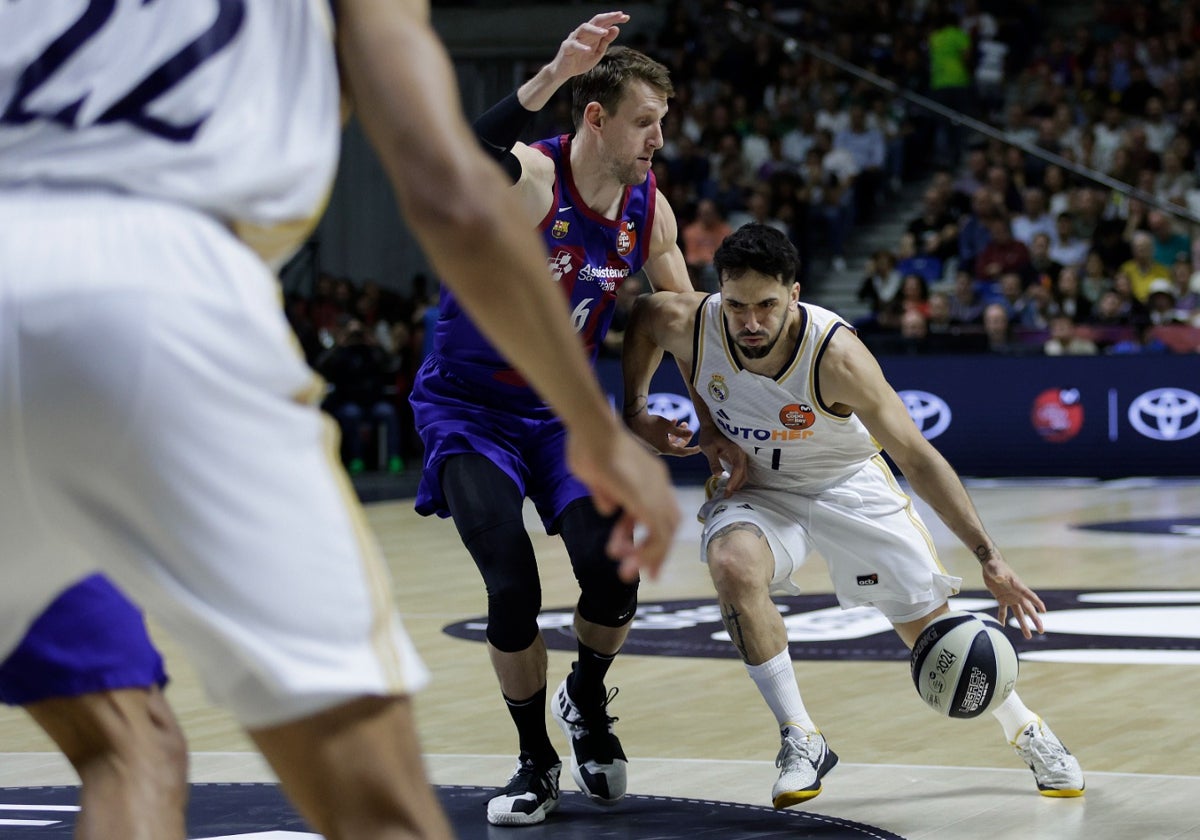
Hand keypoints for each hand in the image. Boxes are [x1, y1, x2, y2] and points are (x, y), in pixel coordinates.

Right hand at [547, 11, 628, 81]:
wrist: (565, 71)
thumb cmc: (581, 60)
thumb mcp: (598, 52)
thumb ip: (606, 41)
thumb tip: (616, 28)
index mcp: (592, 33)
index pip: (604, 22)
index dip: (614, 19)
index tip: (626, 17)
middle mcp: (583, 33)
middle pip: (595, 21)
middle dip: (608, 17)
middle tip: (619, 16)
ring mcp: (574, 38)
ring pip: (583, 28)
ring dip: (594, 29)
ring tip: (604, 32)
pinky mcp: (566, 48)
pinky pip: (573, 45)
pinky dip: (581, 47)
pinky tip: (588, 50)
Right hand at [567, 425, 680, 581]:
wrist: (590, 426)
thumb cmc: (586, 443)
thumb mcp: (594, 475)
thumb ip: (604, 493)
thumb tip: (609, 510)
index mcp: (649, 475)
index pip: (655, 509)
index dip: (645, 531)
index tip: (626, 548)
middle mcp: (658, 483)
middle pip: (668, 523)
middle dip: (654, 550)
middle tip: (643, 572)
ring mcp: (654, 490)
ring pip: (665, 531)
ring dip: (649, 555)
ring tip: (628, 572)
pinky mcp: (644, 499)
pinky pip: (657, 531)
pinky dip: (649, 550)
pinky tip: (631, 561)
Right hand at [626, 410, 701, 456]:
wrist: (633, 419)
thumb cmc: (651, 423)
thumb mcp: (668, 426)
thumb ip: (680, 431)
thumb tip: (691, 433)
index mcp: (665, 449)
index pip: (682, 452)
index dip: (692, 450)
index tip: (700, 448)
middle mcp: (660, 449)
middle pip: (676, 446)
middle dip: (684, 437)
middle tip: (687, 427)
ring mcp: (654, 445)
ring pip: (670, 440)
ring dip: (676, 432)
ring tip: (682, 422)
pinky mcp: (650, 440)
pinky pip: (663, 438)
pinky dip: (668, 431)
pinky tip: (672, 420)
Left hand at [699, 426, 746, 495]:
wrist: (712, 426)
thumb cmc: (709, 436)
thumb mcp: (708, 448)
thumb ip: (713, 461)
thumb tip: (718, 475)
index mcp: (735, 451)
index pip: (738, 468)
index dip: (734, 480)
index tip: (728, 490)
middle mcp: (741, 454)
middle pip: (743, 473)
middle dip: (735, 486)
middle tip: (726, 496)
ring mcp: (741, 457)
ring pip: (743, 474)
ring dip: (737, 484)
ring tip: (727, 493)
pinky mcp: (737, 459)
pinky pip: (740, 471)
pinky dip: (736, 480)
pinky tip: (729, 486)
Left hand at [979, 551, 1045, 638]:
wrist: (990, 565)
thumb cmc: (995, 565)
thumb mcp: (995, 569)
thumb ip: (998, 574)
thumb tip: (1000, 578)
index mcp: (1018, 586)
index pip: (1030, 596)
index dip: (1037, 603)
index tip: (1044, 611)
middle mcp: (1017, 594)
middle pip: (1028, 609)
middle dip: (1035, 620)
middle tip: (1041, 631)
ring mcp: (1010, 598)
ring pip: (1019, 613)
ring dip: (1023, 624)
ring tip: (1028, 636)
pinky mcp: (1002, 599)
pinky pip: (1003, 611)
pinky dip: (1002, 618)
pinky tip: (1002, 627)